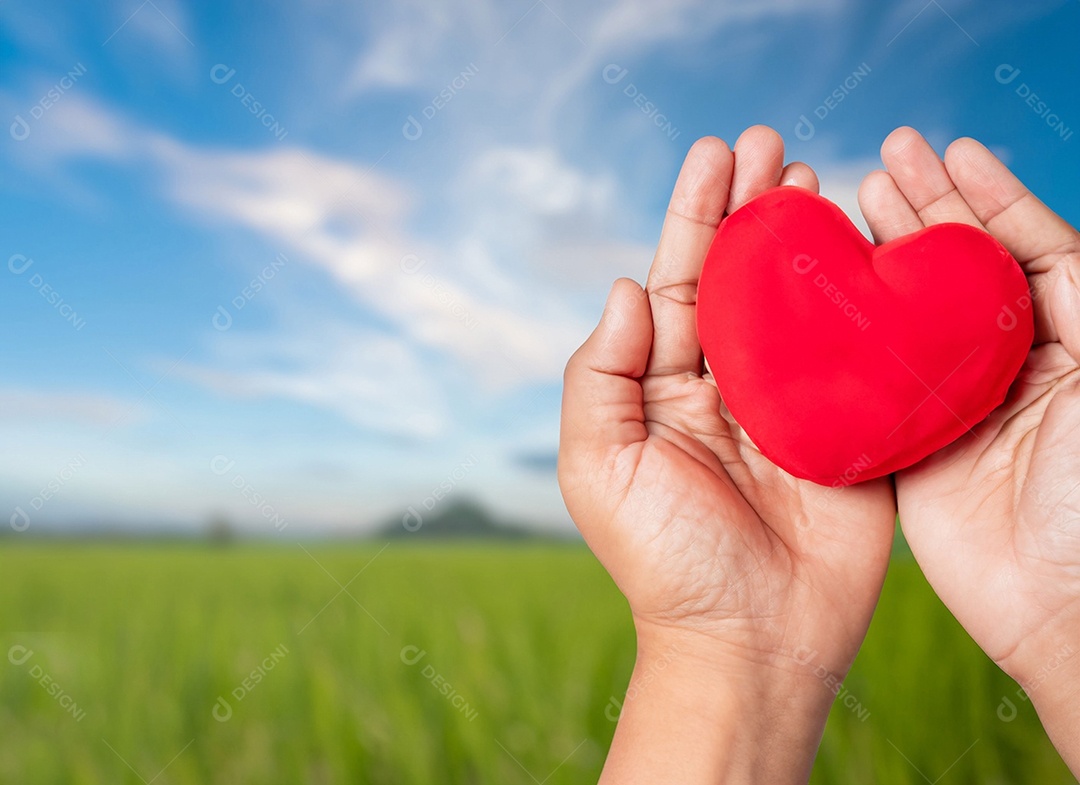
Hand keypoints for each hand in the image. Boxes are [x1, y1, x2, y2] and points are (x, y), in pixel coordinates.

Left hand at [558, 127, 896, 783]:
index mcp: (665, 387)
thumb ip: (600, 376)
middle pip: (740, 278)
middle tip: (769, 143)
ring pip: (800, 300)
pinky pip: (858, 351)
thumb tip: (626, 287)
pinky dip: (863, 298)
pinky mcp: (851, 426)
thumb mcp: (597, 468)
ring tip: (811, 173)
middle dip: (751, 209)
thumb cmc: (664, 561)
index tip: (712, 157)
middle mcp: (727, 384)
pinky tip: (866, 245)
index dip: (693, 218)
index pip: (678, 283)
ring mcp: (793, 401)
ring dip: (806, 236)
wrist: (749, 640)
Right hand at [859, 126, 1079, 770]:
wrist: (1059, 601)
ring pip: (897, 309)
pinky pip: (860, 374)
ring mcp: (940, 399)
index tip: (945, 148)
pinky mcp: (896, 441)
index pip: (1010, 248)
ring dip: (876, 254)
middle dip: (920, 207)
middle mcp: (990, 361)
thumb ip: (1070, 288)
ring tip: (849, 196)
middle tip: (884, 155)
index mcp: (1053, 338)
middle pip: (946, 268)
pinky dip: (837, 330)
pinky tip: (815, 291)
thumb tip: (1026, 225)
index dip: (980, 195)